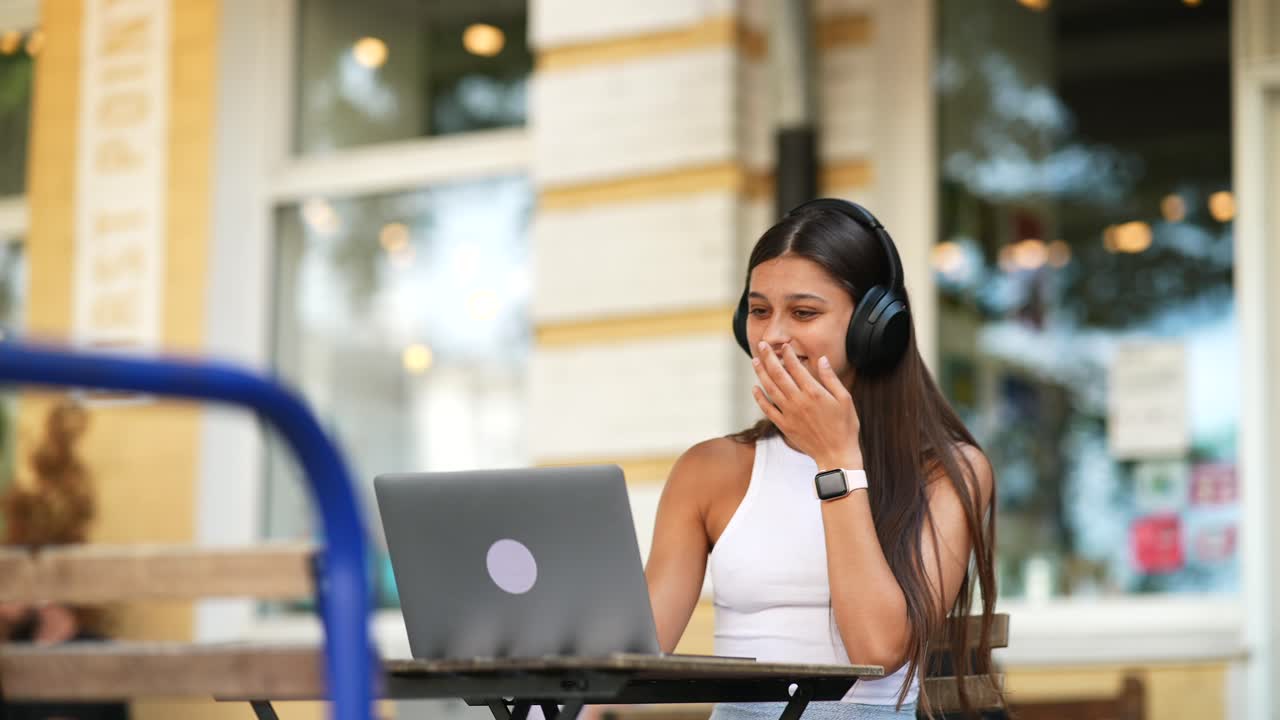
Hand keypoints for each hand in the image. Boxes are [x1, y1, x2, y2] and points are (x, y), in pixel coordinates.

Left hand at [751, 341, 862, 470]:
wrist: (836, 455)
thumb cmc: (845, 426)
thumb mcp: (845, 399)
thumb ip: (831, 378)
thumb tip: (821, 359)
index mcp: (814, 392)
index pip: (796, 367)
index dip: (788, 354)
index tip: (784, 345)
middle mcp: (798, 401)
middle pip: (778, 374)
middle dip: (768, 357)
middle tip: (761, 345)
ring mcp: (789, 414)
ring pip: (770, 389)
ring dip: (761, 374)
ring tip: (754, 361)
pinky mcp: (784, 426)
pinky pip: (767, 409)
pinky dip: (759, 398)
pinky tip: (755, 388)